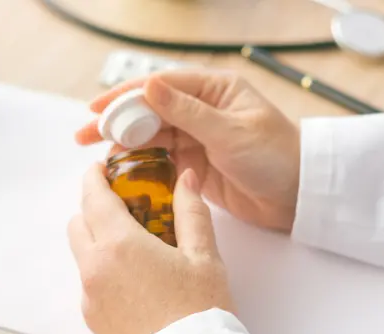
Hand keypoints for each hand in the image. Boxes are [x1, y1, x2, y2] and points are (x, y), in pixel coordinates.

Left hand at [69, 165, 234, 333]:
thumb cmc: (198, 316)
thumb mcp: (204, 259)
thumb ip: (191, 213)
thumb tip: (185, 181)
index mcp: (119, 245)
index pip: (93, 197)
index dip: (94, 178)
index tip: (100, 169)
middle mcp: (95, 269)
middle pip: (78, 224)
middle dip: (94, 210)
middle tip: (123, 207)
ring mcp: (90, 297)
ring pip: (83, 257)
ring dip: (99, 244)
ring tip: (137, 249)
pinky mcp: (93, 322)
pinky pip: (91, 286)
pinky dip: (105, 274)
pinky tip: (136, 282)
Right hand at [76, 69, 300, 231]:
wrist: (300, 198)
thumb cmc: (277, 157)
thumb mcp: (230, 132)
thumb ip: (187, 111)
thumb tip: (150, 86)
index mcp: (214, 90)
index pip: (160, 87)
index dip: (125, 96)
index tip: (97, 109)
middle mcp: (201, 110)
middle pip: (149, 111)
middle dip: (115, 122)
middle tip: (84, 135)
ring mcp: (196, 138)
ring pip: (151, 137)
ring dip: (123, 146)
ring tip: (95, 157)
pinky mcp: (194, 165)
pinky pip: (160, 161)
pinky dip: (139, 166)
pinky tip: (120, 172)